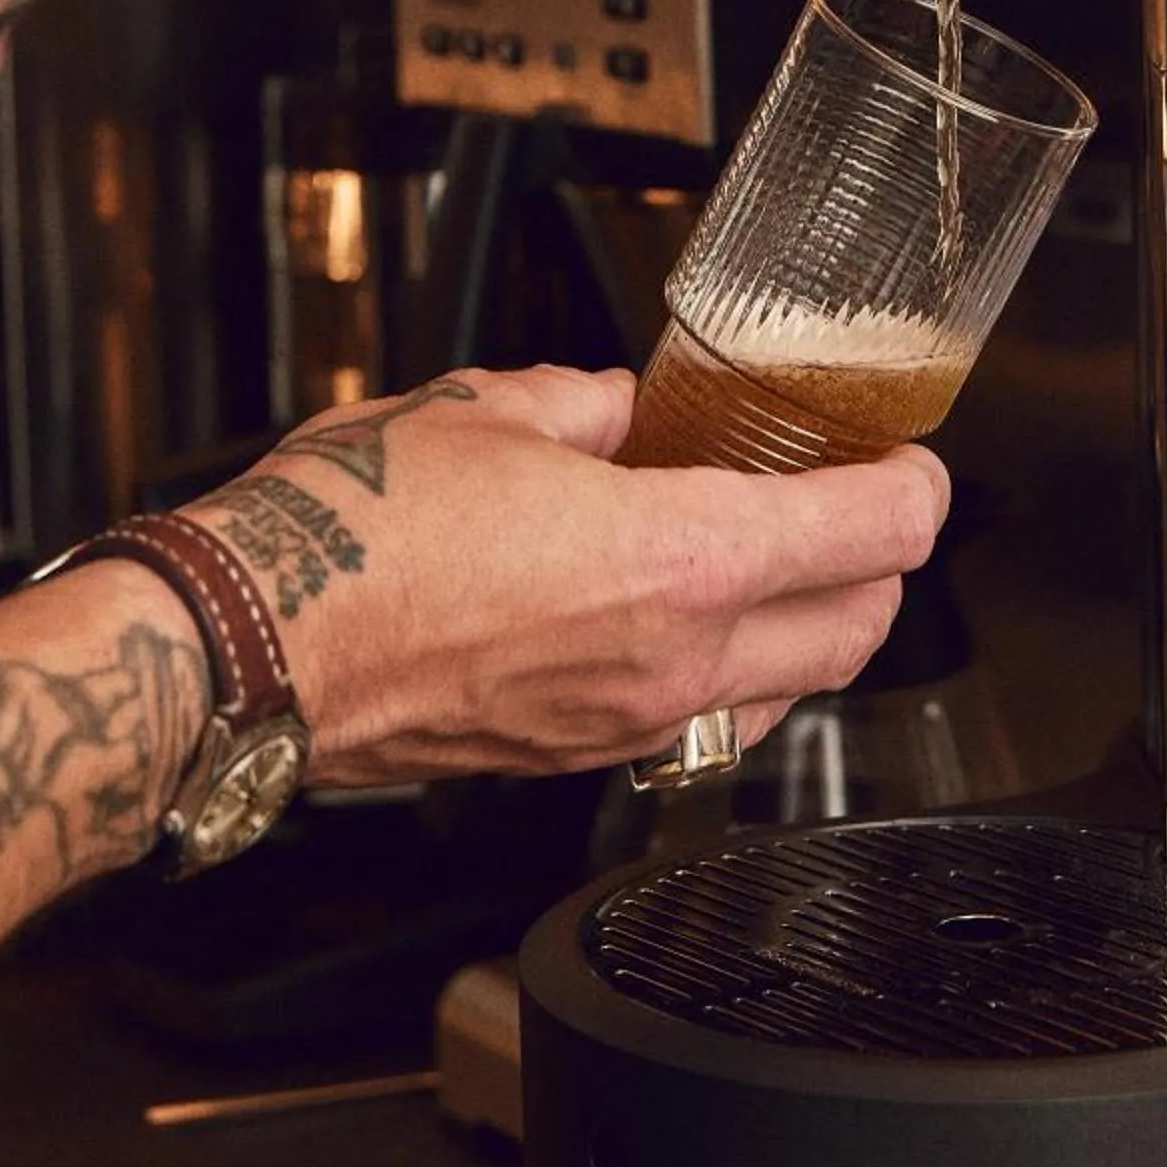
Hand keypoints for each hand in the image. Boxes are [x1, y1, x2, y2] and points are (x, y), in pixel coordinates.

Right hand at [184, 365, 948, 785]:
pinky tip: (682, 619)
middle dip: (884, 565)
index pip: (869, 536)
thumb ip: (587, 405)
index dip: (914, 488)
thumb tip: (621, 410)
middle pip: (860, 629)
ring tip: (777, 560)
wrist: (251, 649)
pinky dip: (728, 675)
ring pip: (788, 693)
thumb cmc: (349, 534)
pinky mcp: (571, 761)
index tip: (911, 462)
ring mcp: (625, 726)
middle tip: (859, 505)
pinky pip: (701, 727)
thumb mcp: (487, 409)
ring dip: (811, 628)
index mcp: (677, 561)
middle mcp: (672, 663)